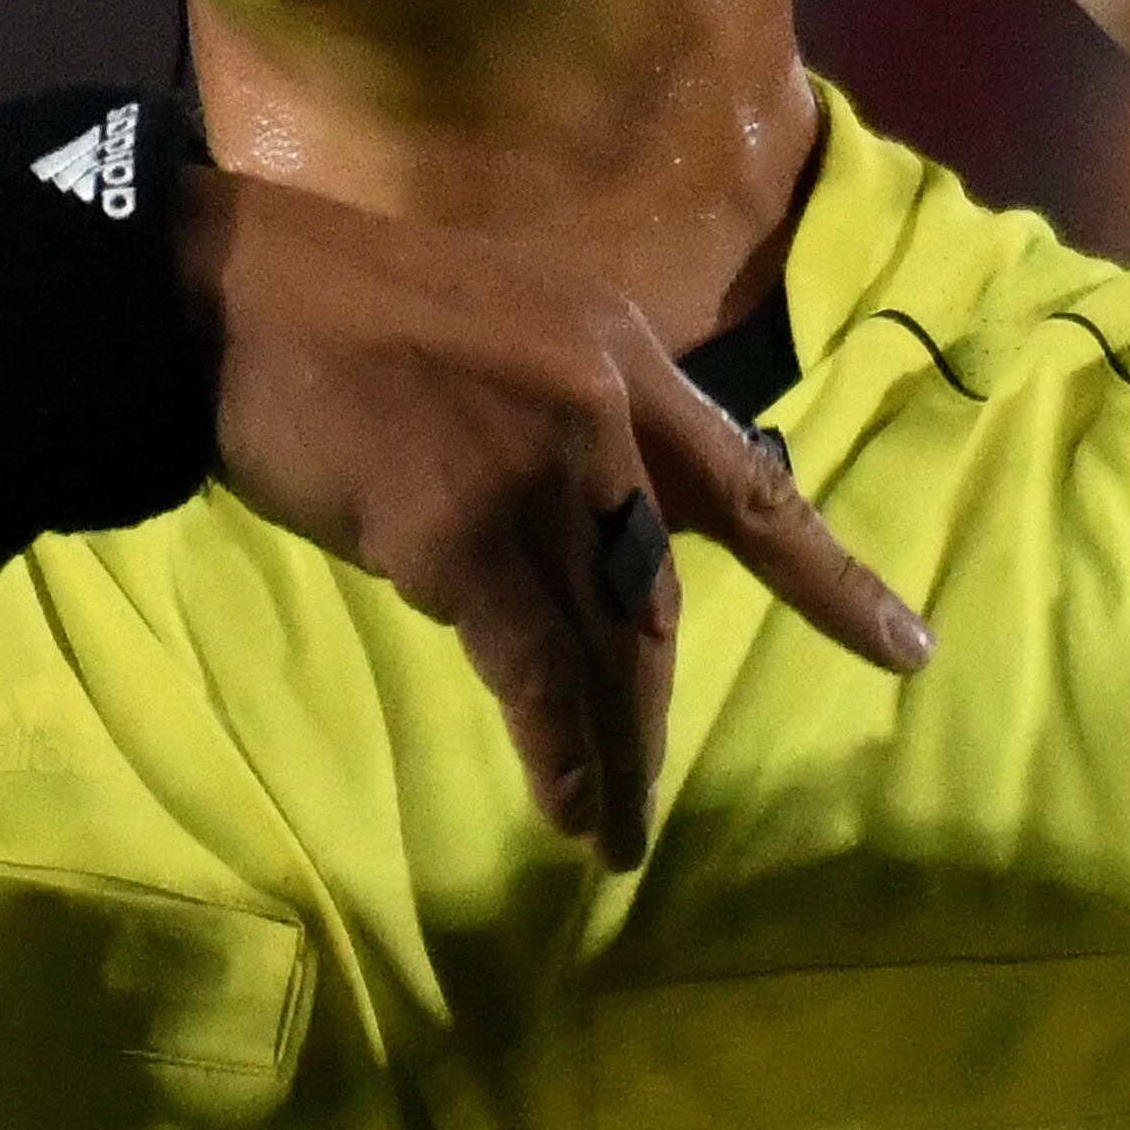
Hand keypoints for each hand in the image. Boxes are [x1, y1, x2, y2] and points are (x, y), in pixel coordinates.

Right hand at [180, 172, 931, 869]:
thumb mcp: (495, 333)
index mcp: (621, 354)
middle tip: (655, 800)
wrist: (226, 293)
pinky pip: (536, 670)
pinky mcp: (468, 532)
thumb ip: (559, 419)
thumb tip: (577, 534)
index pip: (747, 484)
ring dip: (614, 753)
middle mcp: (605, 410)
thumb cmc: (337, 312)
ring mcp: (544, 470)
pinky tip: (570, 807)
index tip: (903, 648)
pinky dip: (558, 749)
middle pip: (664, 591)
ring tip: (615, 836)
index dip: (827, 577)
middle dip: (656, 707)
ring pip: (606, 644)